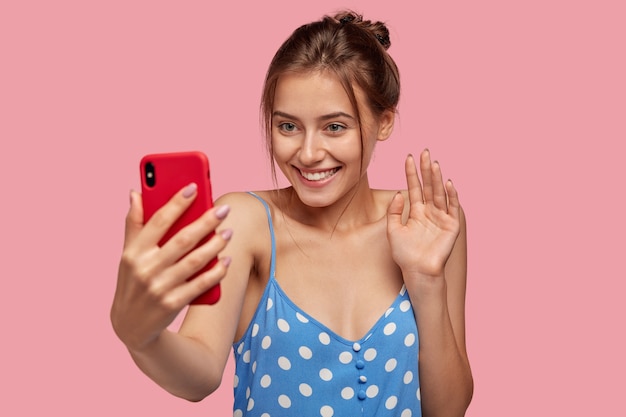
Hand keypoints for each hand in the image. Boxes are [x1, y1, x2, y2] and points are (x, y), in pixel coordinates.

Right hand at [110, 184, 231, 351]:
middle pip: (182, 239)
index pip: (158, 221)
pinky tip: (226, 260)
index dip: (176, 203)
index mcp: (134, 252)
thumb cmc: (133, 281)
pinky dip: (215, 272)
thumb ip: (134, 223)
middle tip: (223, 209)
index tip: (194, 187)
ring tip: (228, 232)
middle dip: (205, 222)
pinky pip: (200, 284)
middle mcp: (146, 269)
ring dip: (215, 245)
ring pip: (195, 260)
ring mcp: (160, 287)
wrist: (131, 326)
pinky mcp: (173, 303)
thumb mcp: (128, 254)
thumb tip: (135, 192)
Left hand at [387, 150, 460, 278]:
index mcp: (416, 212)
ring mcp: (441, 217)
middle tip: (424, 152)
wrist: (417, 271)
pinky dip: (451, 195)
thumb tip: (399, 193)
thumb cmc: (404, 254)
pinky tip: (447, 182)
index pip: (414, 187)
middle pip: (428, 186)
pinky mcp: (451, 225)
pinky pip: (452, 207)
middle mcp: (429, 212)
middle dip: (425, 170)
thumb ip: (394, 212)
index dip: (411, 173)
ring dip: (437, 178)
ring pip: (439, 193)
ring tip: (433, 163)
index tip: (408, 157)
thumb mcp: (393, 230)